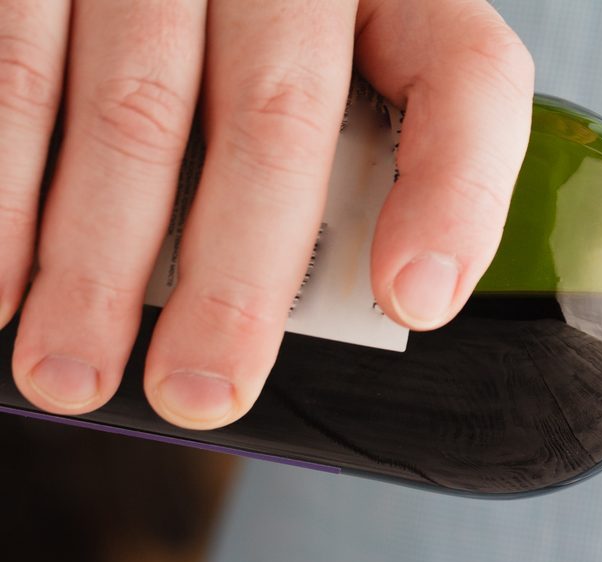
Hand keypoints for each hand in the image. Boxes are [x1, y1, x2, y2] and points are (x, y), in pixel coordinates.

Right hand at [1, 0, 531, 428]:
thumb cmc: (266, 38)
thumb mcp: (360, 65)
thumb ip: (398, 164)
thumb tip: (409, 298)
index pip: (465, 74)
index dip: (453, 193)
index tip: (412, 300)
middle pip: (279, 117)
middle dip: (235, 277)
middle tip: (202, 393)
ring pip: (131, 108)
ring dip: (91, 258)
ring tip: (70, 374)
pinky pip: (13, 66)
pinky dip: (1, 190)